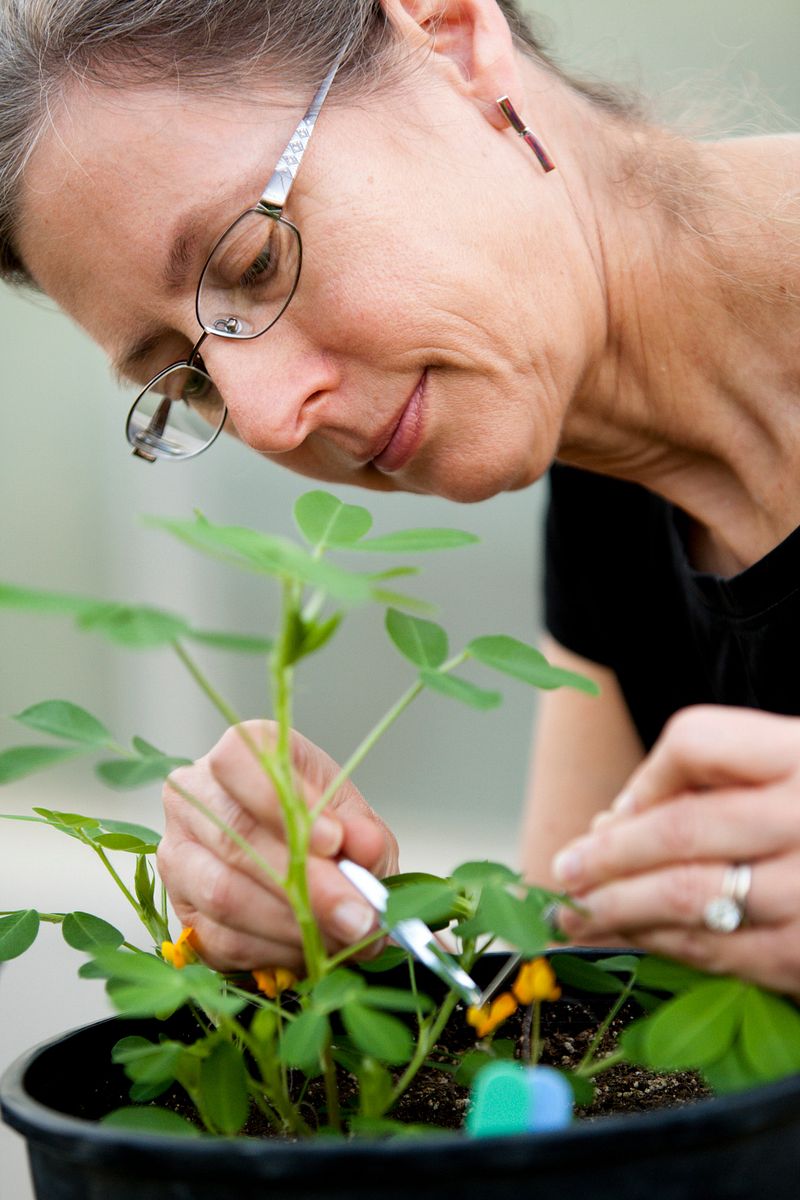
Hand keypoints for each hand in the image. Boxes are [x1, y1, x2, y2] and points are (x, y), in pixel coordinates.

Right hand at [157, 721, 397, 973]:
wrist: (313, 870)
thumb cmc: (328, 829)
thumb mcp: (358, 823)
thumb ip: (365, 834)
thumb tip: (362, 845)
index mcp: (235, 757)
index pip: (234, 761)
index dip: (278, 802)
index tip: (332, 839)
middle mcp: (192, 799)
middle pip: (231, 835)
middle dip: (302, 880)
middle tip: (357, 911)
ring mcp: (178, 858)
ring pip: (223, 893)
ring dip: (293, 922)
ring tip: (345, 933)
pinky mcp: (182, 914)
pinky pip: (222, 939)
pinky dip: (276, 950)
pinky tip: (313, 947)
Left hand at [550, 705, 799, 997]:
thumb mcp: (792, 768)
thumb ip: (716, 781)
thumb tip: (612, 825)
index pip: (696, 741)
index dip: (641, 779)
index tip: (607, 814)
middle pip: (681, 830)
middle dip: (606, 858)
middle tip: (562, 875)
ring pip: (693, 902)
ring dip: (621, 912)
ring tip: (578, 915)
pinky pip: (726, 955)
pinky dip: (670, 947)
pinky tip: (639, 941)